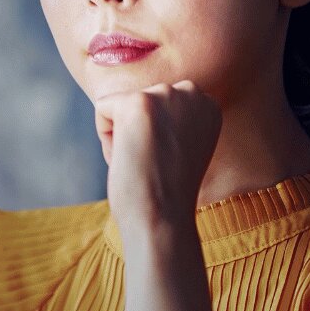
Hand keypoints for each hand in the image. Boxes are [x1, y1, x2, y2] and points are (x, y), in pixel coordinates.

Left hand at [93, 80, 221, 231]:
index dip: (154, 137)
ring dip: (122, 136)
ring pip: (120, 105)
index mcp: (207, 104)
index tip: (167, 161)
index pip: (159, 105)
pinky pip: (102, 109)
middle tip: (154, 164)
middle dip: (136, 133)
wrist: (164, 217)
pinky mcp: (137, 101)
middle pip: (138, 101)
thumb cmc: (167, 192)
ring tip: (143, 162)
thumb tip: (146, 106)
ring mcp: (164, 95)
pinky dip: (106, 138)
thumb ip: (172, 120)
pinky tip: (129, 157)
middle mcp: (191, 93)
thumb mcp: (181, 146)